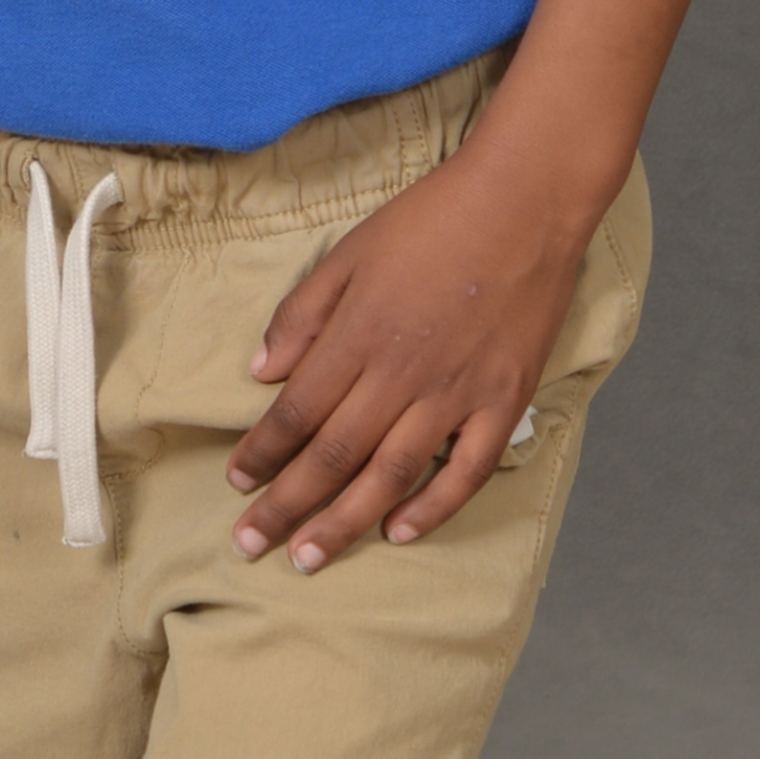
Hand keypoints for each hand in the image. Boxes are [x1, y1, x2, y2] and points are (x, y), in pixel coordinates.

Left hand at [223, 150, 587, 571]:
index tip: (236, 484)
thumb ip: (303, 313)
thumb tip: (260, 371)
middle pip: (334, 455)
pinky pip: (466, 471)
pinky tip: (399, 531)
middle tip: (250, 544)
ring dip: (345, 522)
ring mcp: (457, 392)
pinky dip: (432, 507)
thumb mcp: (351, 250)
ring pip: (390, 475)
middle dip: (286, 505)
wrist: (524, 201)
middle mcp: (402, 372)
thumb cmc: (432, 218)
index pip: (297, 411)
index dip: (262, 453)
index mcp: (359, 332)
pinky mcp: (504, 401)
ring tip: (308, 557)